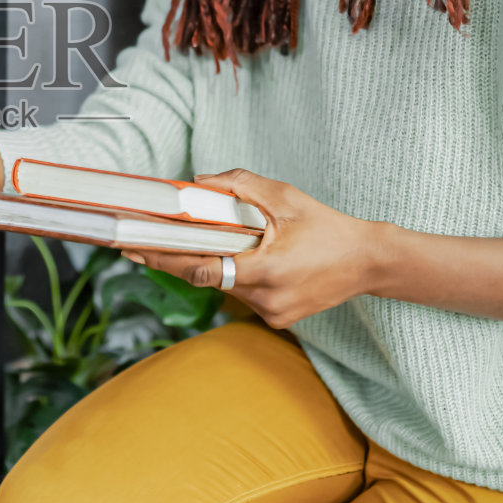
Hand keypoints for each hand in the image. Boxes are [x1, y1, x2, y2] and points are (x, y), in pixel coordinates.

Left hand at [121, 169, 383, 328]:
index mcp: (265, 271)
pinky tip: (234, 257)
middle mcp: (265, 299)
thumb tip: (199, 182)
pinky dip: (232, 275)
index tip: (135, 248)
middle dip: (174, 259)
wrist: (368, 262)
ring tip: (183, 242)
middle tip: (136, 245)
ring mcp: (271, 314)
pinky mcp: (277, 319)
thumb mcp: (284, 196)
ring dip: (207, 265)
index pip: (201, 269)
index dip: (164, 258)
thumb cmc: (328, 227)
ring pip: (223, 287)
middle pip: (205, 278)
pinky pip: (242, 294)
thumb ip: (239, 187)